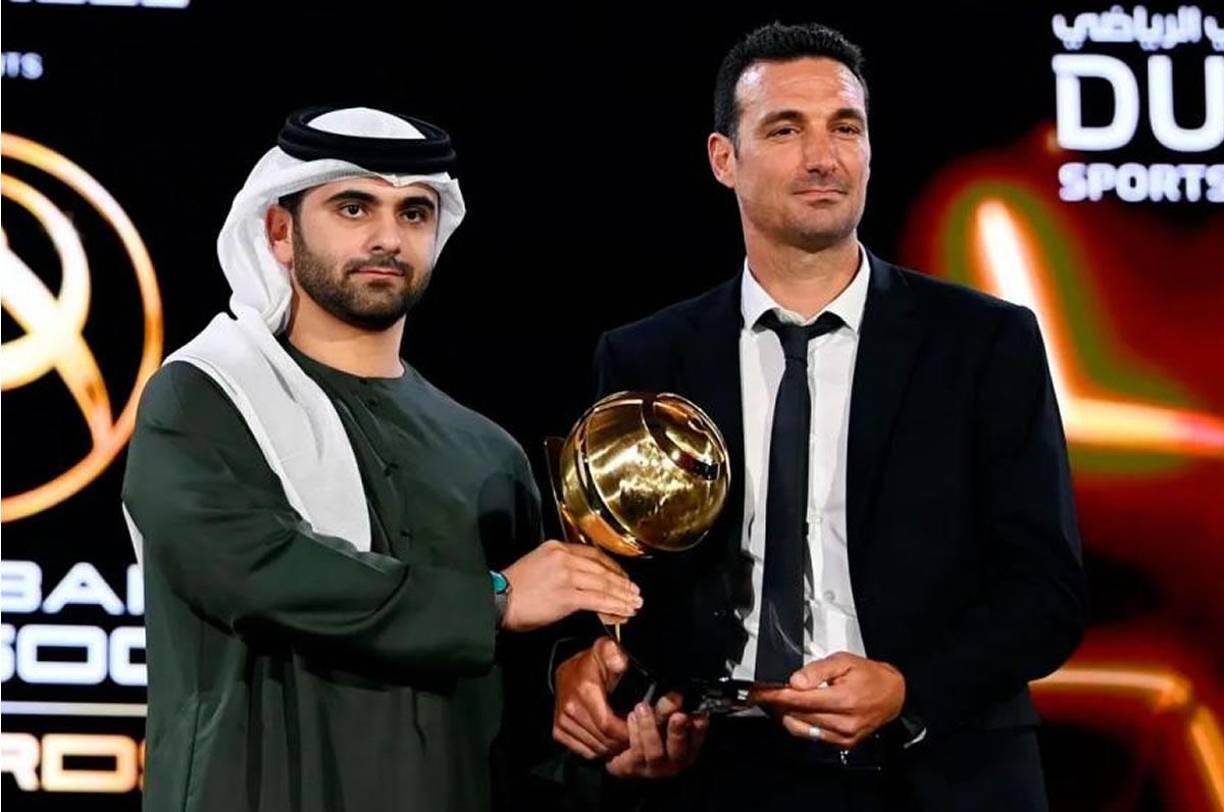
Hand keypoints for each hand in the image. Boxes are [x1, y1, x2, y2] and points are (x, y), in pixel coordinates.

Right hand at [501, 541, 641, 631]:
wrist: (497, 600)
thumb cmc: (514, 589)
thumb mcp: (539, 566)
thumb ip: (562, 569)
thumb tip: (585, 583)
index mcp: (557, 547)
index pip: (594, 554)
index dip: (613, 567)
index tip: (623, 577)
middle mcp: (564, 557)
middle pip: (602, 568)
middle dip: (622, 582)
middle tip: (636, 592)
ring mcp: (566, 575)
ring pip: (603, 584)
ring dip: (622, 595)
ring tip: (634, 603)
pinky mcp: (566, 594)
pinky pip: (597, 600)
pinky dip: (613, 606)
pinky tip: (622, 612)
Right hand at [553, 637, 630, 758]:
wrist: (568, 670)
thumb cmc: (592, 663)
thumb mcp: (605, 651)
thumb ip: (614, 654)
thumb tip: (621, 663)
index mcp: (584, 691)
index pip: (608, 724)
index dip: (625, 732)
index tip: (639, 728)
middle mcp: (570, 709)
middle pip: (603, 739)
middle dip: (622, 742)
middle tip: (636, 736)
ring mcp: (563, 722)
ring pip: (595, 748)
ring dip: (612, 748)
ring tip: (624, 738)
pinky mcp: (559, 731)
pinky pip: (584, 751)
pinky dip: (598, 751)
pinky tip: (609, 741)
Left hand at [606, 692, 707, 777]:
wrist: (622, 748)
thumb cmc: (648, 729)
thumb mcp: (661, 716)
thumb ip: (670, 709)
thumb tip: (677, 696)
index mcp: (687, 747)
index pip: (697, 739)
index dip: (700, 730)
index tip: (699, 717)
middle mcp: (674, 761)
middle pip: (679, 750)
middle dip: (678, 732)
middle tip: (678, 716)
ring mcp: (656, 768)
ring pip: (655, 752)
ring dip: (649, 727)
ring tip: (642, 707)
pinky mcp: (636, 768)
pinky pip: (637, 753)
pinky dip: (635, 732)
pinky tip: (632, 717)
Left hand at [750, 652, 904, 747]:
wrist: (894, 695)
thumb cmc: (869, 676)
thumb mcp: (843, 661)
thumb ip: (817, 670)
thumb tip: (795, 681)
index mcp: (843, 699)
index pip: (800, 699)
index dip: (776, 695)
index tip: (759, 692)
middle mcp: (843, 721)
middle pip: (798, 714)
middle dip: (778, 703)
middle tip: (764, 693)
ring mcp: (843, 735)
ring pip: (802, 728)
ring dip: (785, 714)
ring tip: (778, 702)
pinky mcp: (844, 743)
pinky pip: (813, 736)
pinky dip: (800, 724)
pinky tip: (795, 712)